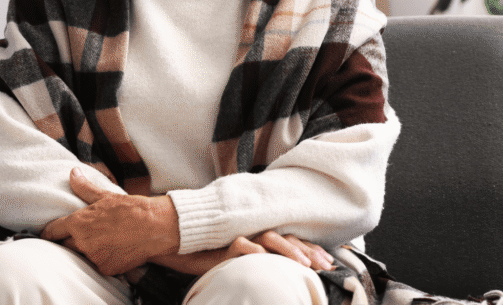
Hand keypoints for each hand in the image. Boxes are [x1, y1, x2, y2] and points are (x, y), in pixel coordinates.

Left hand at [40, 168, 178, 276]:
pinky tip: (108, 248)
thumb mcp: (104, 195)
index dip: (47, 232)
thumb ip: (84, 187)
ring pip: (81, 256)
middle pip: (65, 246)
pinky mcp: (107, 268)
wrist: (154, 227)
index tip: (44, 234)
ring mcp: (95, 258)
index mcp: (79, 223)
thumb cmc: (130, 209)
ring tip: (94, 240)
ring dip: (83, 250)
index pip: (54, 230)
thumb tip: (73, 173)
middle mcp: (83, 243)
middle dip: (66, 241)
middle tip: (71, 236)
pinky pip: (96, 264)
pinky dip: (99, 258)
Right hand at [155, 232, 336, 277]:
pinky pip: (241, 245)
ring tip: (303, 264)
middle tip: (325, 265)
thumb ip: (258, 261)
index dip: (310, 250)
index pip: (290, 240)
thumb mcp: (238, 260)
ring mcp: (238, 235)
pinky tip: (264, 258)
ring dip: (288, 250)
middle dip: (308, 252)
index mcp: (258, 236)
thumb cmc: (207, 253)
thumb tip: (279, 273)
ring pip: (269, 238)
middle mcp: (252, 233)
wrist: (176, 243)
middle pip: (286, 238)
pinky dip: (254, 251)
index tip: (330, 263)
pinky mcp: (222, 242)